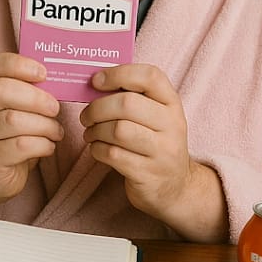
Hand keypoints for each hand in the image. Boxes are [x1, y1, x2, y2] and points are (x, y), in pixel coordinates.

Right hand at [0, 52, 61, 208]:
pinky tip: (48, 146)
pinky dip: (42, 144)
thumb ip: (29, 91)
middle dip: (35, 98)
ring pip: (13, 120)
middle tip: (55, 108)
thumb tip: (60, 78)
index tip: (44, 74)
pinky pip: (20, 145)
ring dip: (44, 125)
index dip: (20, 64)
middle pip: (0, 90)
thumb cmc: (11, 135)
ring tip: (56, 131)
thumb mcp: (15, 109)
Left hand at [80, 64, 227, 241]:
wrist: (175, 187)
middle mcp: (172, 125)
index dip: (118, 74)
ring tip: (90, 133)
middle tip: (86, 116)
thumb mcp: (155, 116)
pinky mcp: (148, 174)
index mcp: (172, 103)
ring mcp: (163, 152)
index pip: (150, 76)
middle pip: (126, 104)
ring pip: (118, 130)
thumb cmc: (154, 143)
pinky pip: (113, 155)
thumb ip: (132, 96)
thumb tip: (94, 81)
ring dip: (95, 131)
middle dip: (97, 108)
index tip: (96, 81)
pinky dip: (97, 149)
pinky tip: (97, 149)